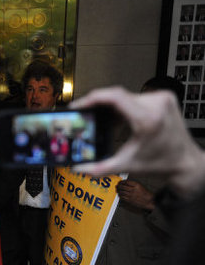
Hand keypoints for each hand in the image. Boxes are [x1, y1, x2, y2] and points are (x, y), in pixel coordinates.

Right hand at [70, 87, 204, 195]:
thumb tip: (78, 167)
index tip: (79, 105)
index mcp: (148, 118)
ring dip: (111, 106)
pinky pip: (135, 97)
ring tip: (102, 120)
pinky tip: (118, 120)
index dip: (92, 98)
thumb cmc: (161, 163)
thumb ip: (98, 169)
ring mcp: (162, 99)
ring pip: (125, 95)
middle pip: (117, 96)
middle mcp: (157, 104)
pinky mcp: (163, 98)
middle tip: (85, 114)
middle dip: (98, 105)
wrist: (186, 163)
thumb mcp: (126, 166)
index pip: (115, 97)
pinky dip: (123, 107)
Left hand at [116, 180, 154, 209]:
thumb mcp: (140, 186)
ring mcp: (131, 195)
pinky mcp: (130, 200)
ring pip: (121, 192)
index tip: (120, 182)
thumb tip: (124, 182)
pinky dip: (120, 195)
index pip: (126, 182)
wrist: (148, 200)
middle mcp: (133, 190)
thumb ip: (132, 184)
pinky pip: (122, 197)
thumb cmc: (144, 193)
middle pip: (122, 187)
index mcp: (136, 185)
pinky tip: (119, 194)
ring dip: (118, 190)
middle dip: (118, 186)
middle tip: (117, 185)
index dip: (122, 181)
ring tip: (117, 189)